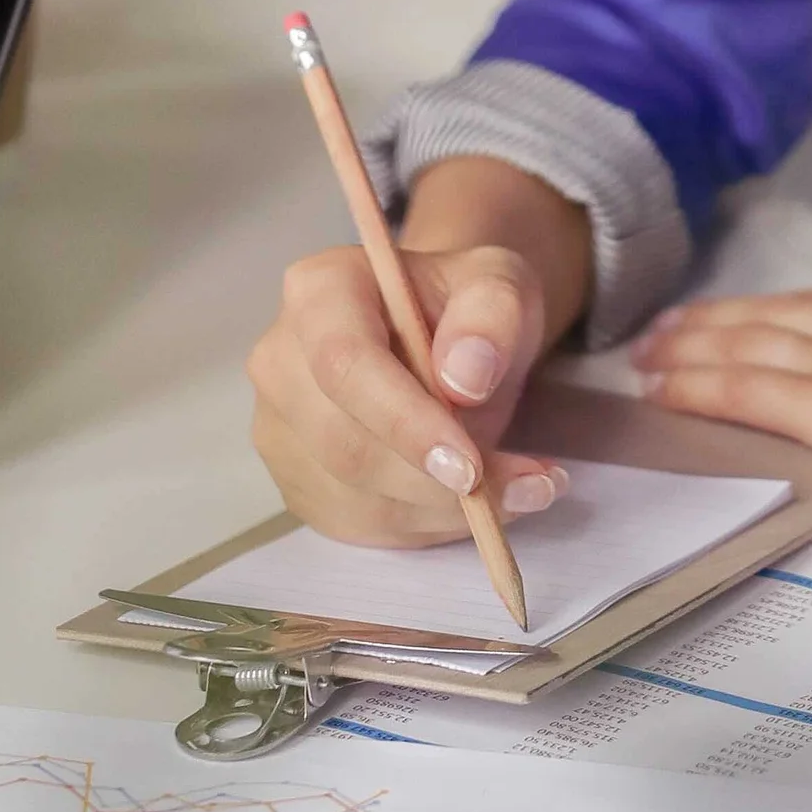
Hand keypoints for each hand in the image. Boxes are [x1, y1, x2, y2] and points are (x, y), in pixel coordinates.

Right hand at [247, 156, 591, 543]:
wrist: (450, 338)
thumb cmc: (468, 308)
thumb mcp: (501, 286)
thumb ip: (491, 317)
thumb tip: (466, 378)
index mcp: (320, 289)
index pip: (345, 364)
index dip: (405, 423)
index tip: (469, 467)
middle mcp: (282, 359)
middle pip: (345, 445)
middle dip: (437, 482)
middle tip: (528, 485)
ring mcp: (282, 427)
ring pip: (356, 497)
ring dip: (447, 510)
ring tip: (525, 487)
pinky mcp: (300, 481)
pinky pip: (362, 524)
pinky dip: (432, 525)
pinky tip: (482, 500)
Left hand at [631, 283, 811, 518]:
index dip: (794, 309)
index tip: (759, 310)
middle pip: (787, 317)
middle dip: (727, 322)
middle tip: (669, 324)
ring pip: (756, 346)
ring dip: (698, 347)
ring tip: (649, 351)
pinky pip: (751, 391)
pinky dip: (702, 385)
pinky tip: (664, 386)